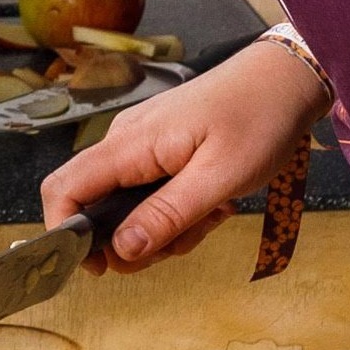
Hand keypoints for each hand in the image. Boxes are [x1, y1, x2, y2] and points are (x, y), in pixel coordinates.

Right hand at [41, 33, 330, 273]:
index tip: (100, 268)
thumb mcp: (219, 177)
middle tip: (183, 242)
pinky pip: (149, 193)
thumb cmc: (257, 120)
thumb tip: (121, 250)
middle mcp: (125, 142)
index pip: (65, 188)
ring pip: (126, 206)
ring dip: (164, 228)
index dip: (66, 233)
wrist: (285, 80)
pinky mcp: (160, 149)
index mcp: (130, 144)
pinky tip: (212, 203)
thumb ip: (167, 214)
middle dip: (131, 240)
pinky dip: (175, 211)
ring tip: (211, 216)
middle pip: (95, 206)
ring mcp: (142, 144)